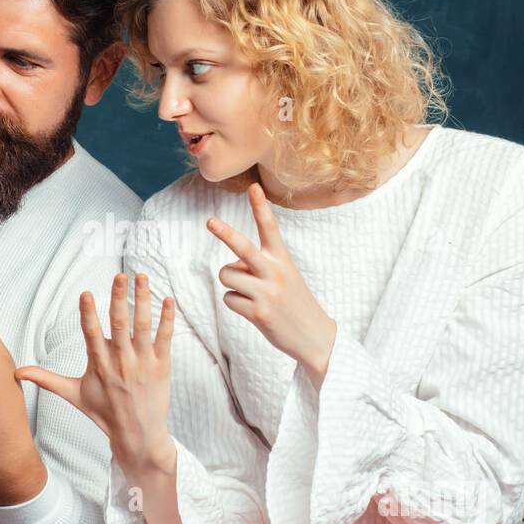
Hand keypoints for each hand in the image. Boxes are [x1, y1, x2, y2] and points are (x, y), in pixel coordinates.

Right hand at [15, 272, 176, 479]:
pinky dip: (167, 318)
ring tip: (142, 277)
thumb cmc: (104, 413)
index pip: (91, 335)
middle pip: (120, 324)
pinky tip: (167, 299)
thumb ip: (47, 379)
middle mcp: (121, 362)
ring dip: (143, 299)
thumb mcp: (74, 396)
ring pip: (144, 326)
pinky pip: (165, 338)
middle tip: (119, 276)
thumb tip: (17, 373)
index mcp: (99, 366)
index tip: (86, 293)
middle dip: (119, 298)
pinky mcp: (162, 366)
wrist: (138, 435)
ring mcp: (144, 363)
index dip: (88, 313)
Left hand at [207, 182, 336, 383]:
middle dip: (225, 233)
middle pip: (242, 248)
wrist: (314, 336)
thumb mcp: (284, 276)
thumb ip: (259, 266)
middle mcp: (275, 272)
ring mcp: (266, 292)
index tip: (253, 188)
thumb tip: (232, 267)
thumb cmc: (293, 302)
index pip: (269, 228)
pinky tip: (252, 310)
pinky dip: (235, 304)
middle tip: (210, 221)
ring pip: (226, 275)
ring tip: (250, 293)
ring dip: (231, 284)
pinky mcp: (258, 312)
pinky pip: (228, 299)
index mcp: (282, 258)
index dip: (260, 207)